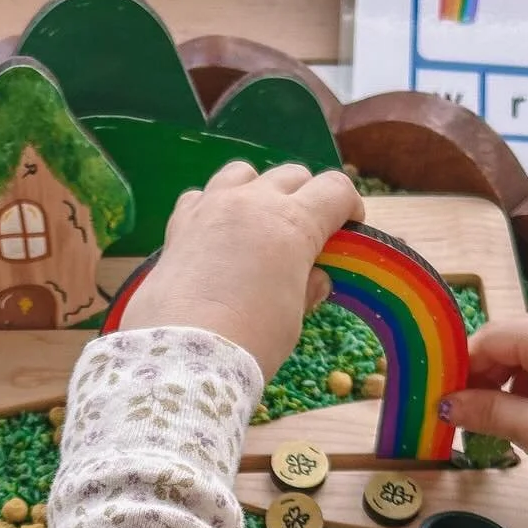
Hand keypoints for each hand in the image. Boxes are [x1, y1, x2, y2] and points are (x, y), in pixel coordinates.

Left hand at [119, 160, 363, 380]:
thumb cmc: (251, 339)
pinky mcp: (179, 223)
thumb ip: (306, 287)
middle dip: (306, 197)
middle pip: (291, 175)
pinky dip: (214, 206)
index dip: (348, 206)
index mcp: (293, 222)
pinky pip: (202, 195)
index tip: (347, 228)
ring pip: (244, 173)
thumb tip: (314, 277)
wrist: (184, 354)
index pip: (335, 190)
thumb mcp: (293, 317)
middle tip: (304, 233)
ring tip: (257, 223)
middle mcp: (253, 202)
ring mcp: (212, 206)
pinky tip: (215, 234)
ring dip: (258, 190)